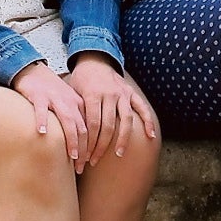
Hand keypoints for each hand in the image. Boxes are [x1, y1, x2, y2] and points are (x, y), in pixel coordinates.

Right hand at [11, 61, 89, 169]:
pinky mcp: (38, 95)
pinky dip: (42, 120)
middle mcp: (69, 102)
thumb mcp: (67, 104)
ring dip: (71, 139)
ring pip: (67, 120)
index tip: (88, 163)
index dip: (90, 147)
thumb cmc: (50, 91)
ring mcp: (54, 98)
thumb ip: (75, 120)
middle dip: (83, 149)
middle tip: (81, 168)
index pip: (89, 129)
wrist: (34, 70)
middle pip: (81, 127)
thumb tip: (82, 145)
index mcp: (78, 105)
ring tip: (72, 155)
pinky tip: (41, 133)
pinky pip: (41, 109)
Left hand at [65, 52, 159, 167]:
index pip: (92, 124)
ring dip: (122, 139)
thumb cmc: (80, 80)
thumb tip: (69, 137)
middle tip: (94, 161)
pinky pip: (142, 108)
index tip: (84, 157)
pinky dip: (148, 122)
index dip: (89, 143)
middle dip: (101, 146)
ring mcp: (122, 94)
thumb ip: (75, 112)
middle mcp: (109, 94)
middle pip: (107, 126)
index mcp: (93, 95)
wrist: (94, 60)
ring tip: (119, 154)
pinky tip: (151, 136)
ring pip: (126, 120)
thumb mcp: (72, 92)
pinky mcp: (131, 93)